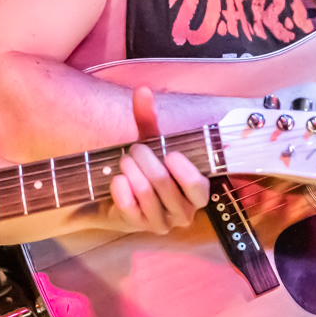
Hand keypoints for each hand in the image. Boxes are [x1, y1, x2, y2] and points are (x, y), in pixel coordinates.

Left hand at [105, 87, 209, 234]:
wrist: (119, 196)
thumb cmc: (145, 169)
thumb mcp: (149, 143)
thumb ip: (148, 119)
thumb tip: (142, 90)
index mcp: (196, 193)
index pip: (198, 188)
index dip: (184, 171)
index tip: (169, 153)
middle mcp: (183, 212)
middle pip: (165, 185)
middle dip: (146, 161)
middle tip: (134, 149)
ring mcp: (161, 223)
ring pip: (146, 194)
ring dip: (131, 172)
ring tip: (124, 161)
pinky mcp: (139, 227)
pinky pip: (129, 207)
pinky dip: (120, 189)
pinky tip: (117, 180)